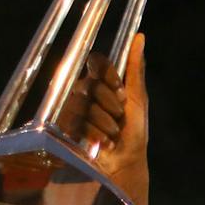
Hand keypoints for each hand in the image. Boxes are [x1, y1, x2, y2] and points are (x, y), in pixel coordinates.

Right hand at [62, 37, 150, 204]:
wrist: (125, 166)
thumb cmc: (134, 135)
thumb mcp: (138, 101)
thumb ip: (135, 69)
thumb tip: (140, 37)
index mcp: (102, 83)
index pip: (95, 62)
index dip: (107, 76)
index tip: (121, 93)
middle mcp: (84, 93)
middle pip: (89, 84)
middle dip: (110, 106)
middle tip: (119, 120)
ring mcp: (72, 110)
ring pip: (81, 105)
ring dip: (104, 125)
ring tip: (111, 137)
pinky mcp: (64, 129)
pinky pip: (74, 122)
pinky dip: (93, 135)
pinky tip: (100, 145)